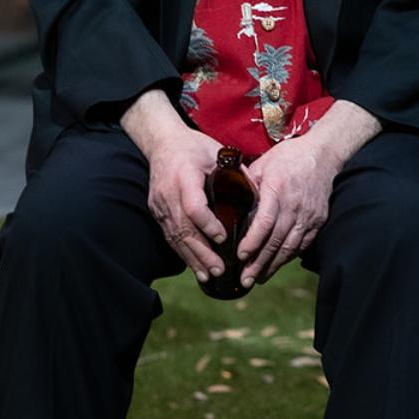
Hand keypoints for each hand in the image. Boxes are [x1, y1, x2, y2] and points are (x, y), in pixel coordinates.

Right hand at [143, 126, 226, 281]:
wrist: (162, 142)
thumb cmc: (194, 146)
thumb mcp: (217, 152)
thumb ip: (236, 173)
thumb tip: (260, 196)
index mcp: (184, 175)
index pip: (193, 206)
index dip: (207, 224)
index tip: (223, 238)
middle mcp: (168, 193)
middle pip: (183, 228)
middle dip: (202, 252)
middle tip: (220, 269)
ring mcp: (160, 205)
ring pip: (175, 237)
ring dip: (192, 258)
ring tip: (209, 276)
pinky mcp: (157, 212)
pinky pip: (170, 236)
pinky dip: (183, 253)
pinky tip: (196, 267)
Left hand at [236, 133, 338, 285]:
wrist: (323, 154)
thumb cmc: (288, 157)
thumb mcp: (262, 164)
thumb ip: (246, 184)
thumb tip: (226, 200)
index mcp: (277, 189)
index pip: (265, 222)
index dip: (253, 241)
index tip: (240, 256)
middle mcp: (295, 205)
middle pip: (276, 240)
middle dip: (260, 262)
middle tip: (245, 279)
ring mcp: (309, 214)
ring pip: (290, 246)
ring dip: (273, 264)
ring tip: (258, 278)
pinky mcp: (318, 220)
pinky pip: (303, 243)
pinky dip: (289, 256)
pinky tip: (277, 264)